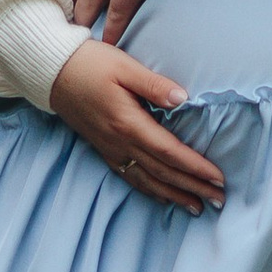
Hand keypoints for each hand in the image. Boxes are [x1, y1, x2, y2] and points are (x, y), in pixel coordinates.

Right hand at [49, 37, 219, 213]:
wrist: (51, 72)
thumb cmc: (89, 64)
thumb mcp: (124, 66)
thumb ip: (155, 85)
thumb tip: (183, 99)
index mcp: (129, 123)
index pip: (170, 152)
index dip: (196, 167)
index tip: (218, 178)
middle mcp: (120, 142)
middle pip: (163, 172)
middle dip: (193, 188)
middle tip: (219, 200)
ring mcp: (110, 149)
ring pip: (147, 181)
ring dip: (174, 195)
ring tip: (197, 207)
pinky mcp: (103, 150)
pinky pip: (130, 178)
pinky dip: (150, 191)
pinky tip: (163, 197)